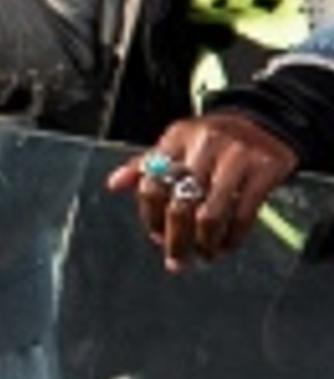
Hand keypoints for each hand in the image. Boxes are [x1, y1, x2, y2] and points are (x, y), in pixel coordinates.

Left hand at [113, 110, 298, 267]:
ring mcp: (237, 155)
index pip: (152, 184)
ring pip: (210, 215)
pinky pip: (243, 214)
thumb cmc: (213, 139)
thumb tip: (114, 184)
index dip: (151, 217)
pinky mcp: (265, 168)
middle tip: (177, 260)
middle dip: (176, 241)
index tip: (156, 236)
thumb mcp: (178, 143)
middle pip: (180, 205)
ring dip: (204, 244)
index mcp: (178, 137)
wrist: (265, 118)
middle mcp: (206, 143)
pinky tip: (226, 245)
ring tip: (204, 255)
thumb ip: (147, 165)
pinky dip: (232, 238)